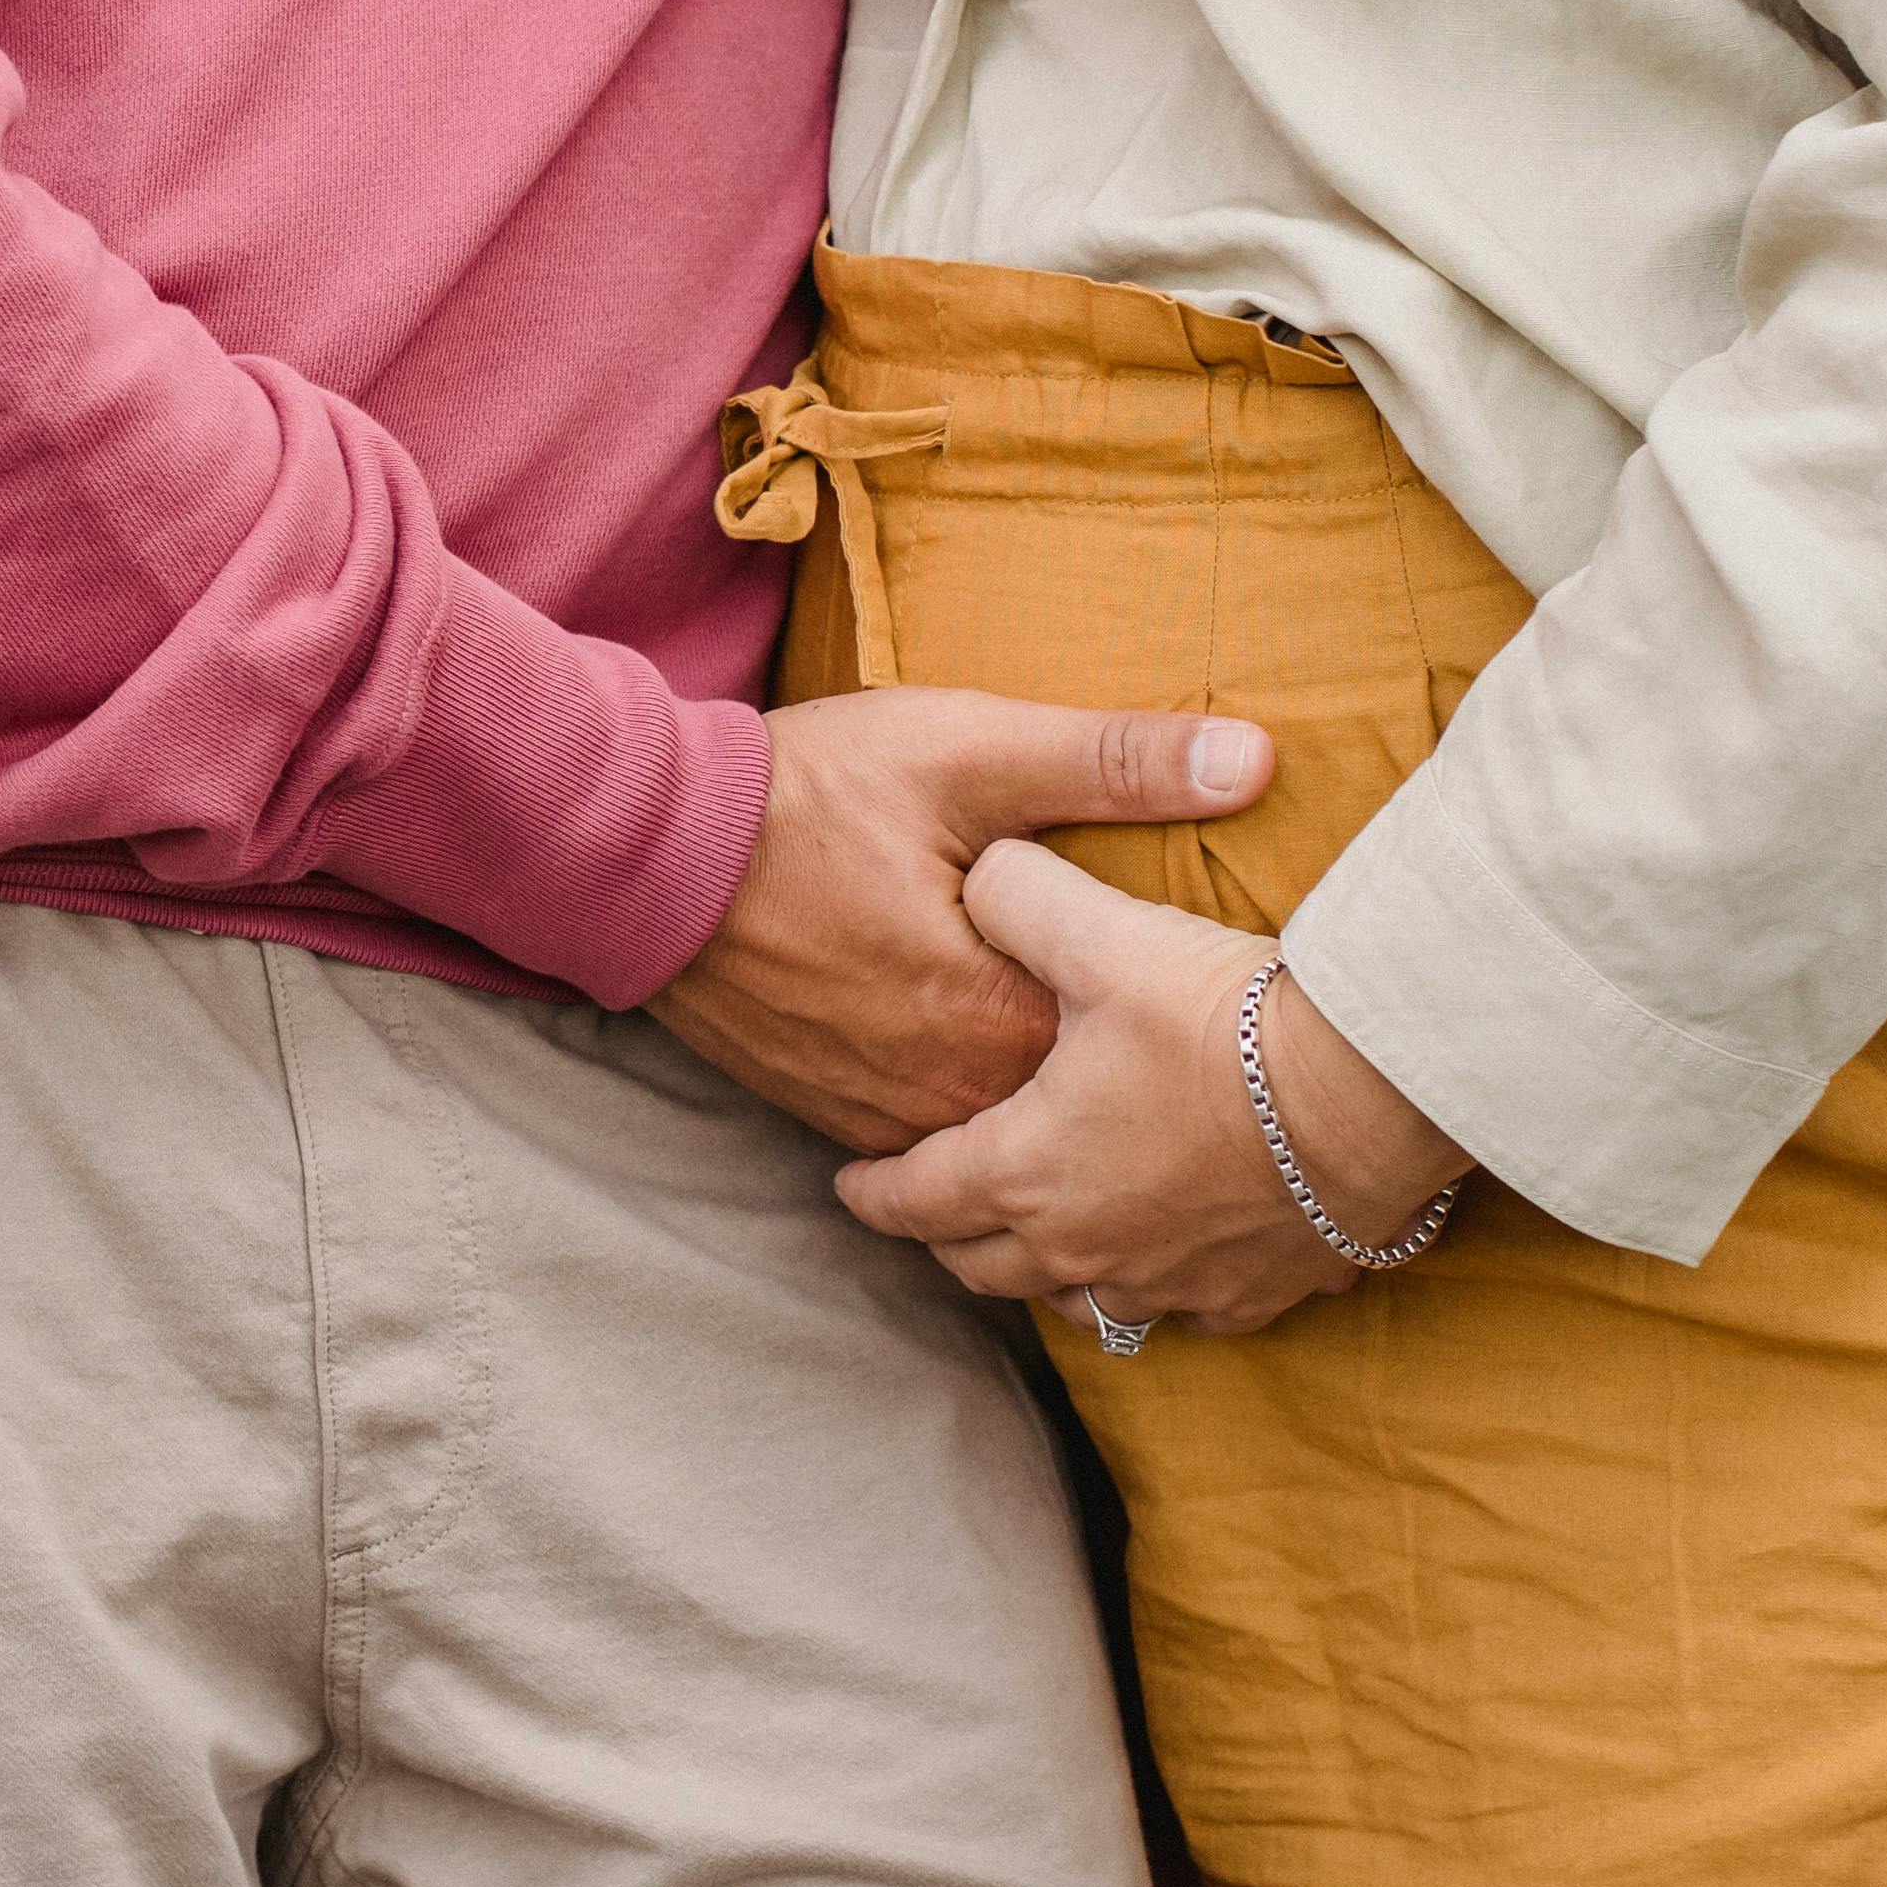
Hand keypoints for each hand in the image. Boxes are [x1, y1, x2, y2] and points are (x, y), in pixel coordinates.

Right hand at [645, 689, 1270, 1151]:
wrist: (634, 849)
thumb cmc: (799, 795)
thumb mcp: (966, 750)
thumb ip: (1112, 762)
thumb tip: (1252, 759)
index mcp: (994, 1014)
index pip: (1131, 1048)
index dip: (1174, 1015)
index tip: (1213, 994)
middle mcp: (942, 1091)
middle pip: (1069, 1103)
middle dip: (1112, 1068)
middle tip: (1167, 1037)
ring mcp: (878, 1111)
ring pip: (997, 1131)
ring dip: (1037, 1099)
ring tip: (1088, 1062)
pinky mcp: (825, 1110)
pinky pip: (926, 1136)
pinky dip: (964, 1110)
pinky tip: (985, 1065)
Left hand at [833, 844, 1465, 1332]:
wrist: (1370, 1091)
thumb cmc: (1223, 1019)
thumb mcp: (1099, 934)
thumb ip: (1016, 894)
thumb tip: (979, 870)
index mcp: (1026, 1173)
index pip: (915, 1200)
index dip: (872, 1192)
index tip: (849, 1184)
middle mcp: (1086, 1248)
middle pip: (985, 1265)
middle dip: (948, 1237)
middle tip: (933, 1208)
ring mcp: (1173, 1283)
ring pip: (1081, 1302)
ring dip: (1047, 1271)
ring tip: (1039, 1238)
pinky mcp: (1254, 1293)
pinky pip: (1185, 1308)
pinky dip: (1159, 1284)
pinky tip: (1168, 1254)